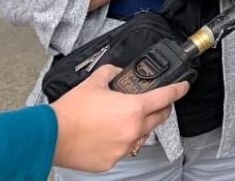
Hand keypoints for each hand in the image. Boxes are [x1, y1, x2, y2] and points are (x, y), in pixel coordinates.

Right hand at [50, 64, 188, 170]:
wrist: (50, 135)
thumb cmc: (71, 111)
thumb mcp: (94, 82)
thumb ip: (111, 72)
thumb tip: (117, 71)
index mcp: (134, 109)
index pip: (166, 97)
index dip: (179, 89)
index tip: (184, 87)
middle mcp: (133, 130)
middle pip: (158, 118)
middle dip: (161, 109)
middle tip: (154, 103)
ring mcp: (123, 148)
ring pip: (140, 136)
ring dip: (138, 127)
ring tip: (122, 120)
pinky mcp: (110, 162)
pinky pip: (122, 150)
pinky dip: (119, 142)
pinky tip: (107, 135)